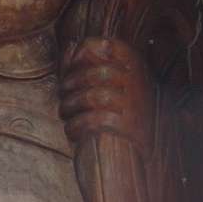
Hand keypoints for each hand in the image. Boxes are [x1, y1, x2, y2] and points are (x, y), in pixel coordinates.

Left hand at [59, 38, 154, 156]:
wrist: (132, 156)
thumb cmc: (115, 115)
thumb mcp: (109, 84)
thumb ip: (87, 64)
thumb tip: (69, 46)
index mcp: (135, 66)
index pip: (106, 44)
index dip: (81, 53)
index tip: (71, 68)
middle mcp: (138, 83)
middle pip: (95, 73)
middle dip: (70, 84)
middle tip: (64, 95)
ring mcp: (133, 106)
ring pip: (92, 97)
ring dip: (69, 105)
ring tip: (66, 113)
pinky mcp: (125, 130)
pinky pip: (91, 121)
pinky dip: (75, 126)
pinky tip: (73, 131)